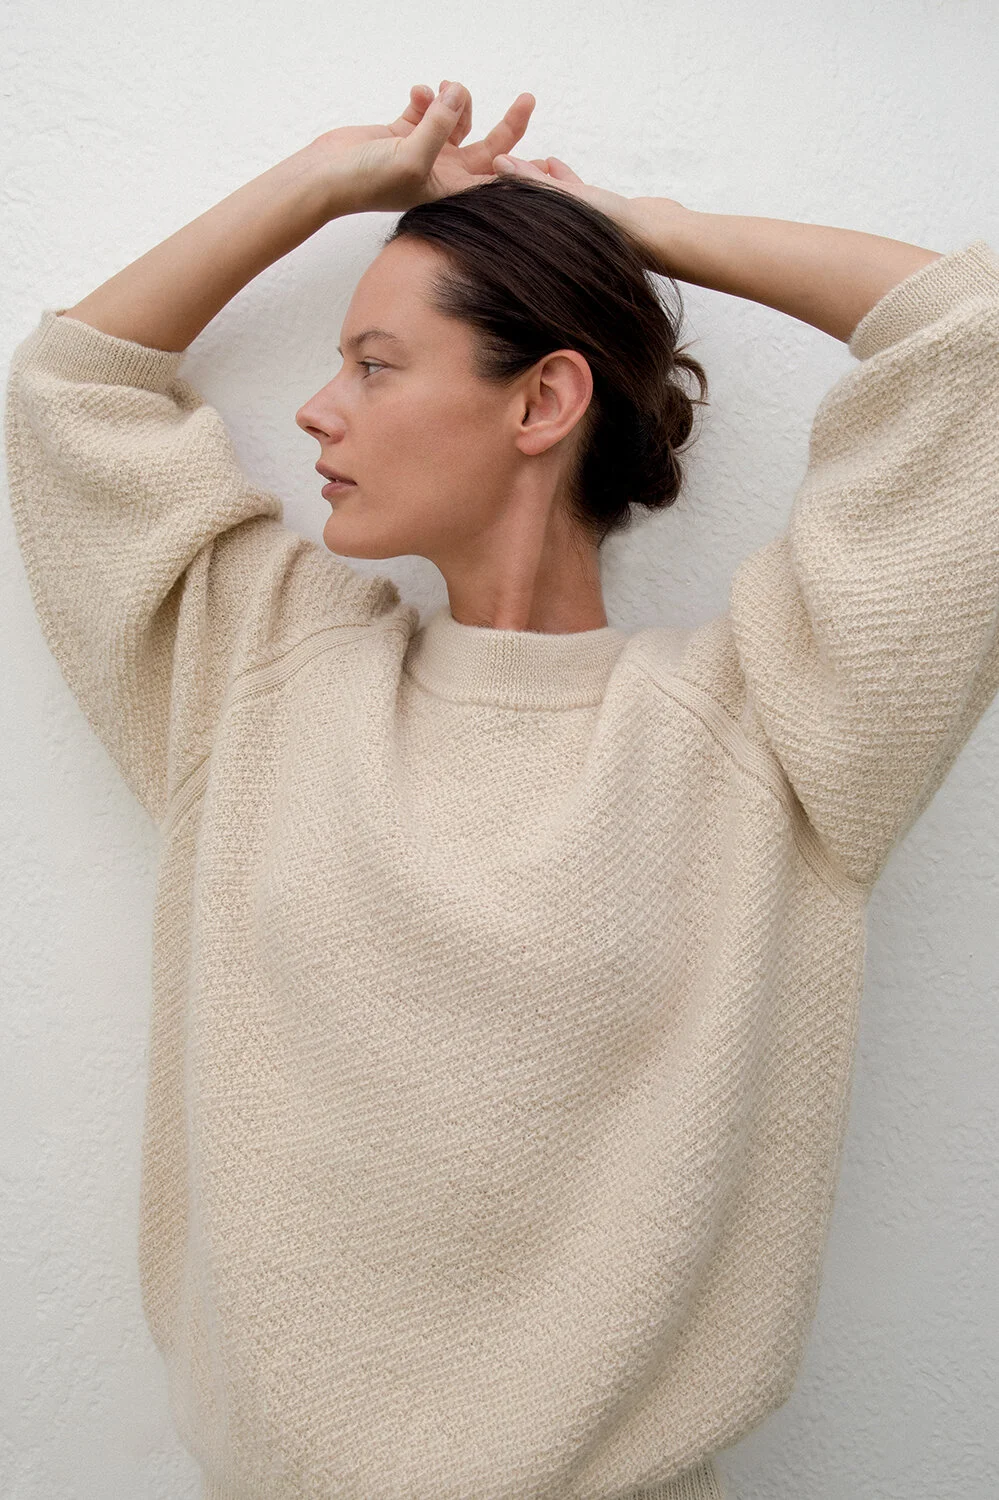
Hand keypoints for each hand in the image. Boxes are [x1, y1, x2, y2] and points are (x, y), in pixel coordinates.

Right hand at [308, 81, 536, 214]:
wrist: (328, 176)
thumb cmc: (369, 182)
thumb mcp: (412, 157)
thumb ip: (440, 125)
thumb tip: (458, 93)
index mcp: (453, 189)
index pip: (498, 178)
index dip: (522, 164)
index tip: (543, 155)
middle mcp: (445, 171)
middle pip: (490, 145)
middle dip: (508, 121)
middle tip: (528, 97)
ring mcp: (427, 150)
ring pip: (459, 117)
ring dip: (456, 99)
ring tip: (441, 91)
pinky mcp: (407, 131)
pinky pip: (430, 106)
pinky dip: (427, 95)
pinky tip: (416, 92)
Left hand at [493, 153, 686, 274]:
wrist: (657, 235)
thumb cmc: (611, 225)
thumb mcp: (566, 198)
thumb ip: (533, 181)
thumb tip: (497, 161)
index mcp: (545, 239)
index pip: (513, 216)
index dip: (496, 197)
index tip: (479, 175)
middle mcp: (556, 236)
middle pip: (528, 207)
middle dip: (515, 184)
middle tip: (494, 159)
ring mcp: (576, 225)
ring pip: (550, 198)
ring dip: (539, 177)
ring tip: (523, 157)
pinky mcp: (595, 216)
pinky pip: (571, 196)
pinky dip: (562, 179)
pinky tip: (553, 162)